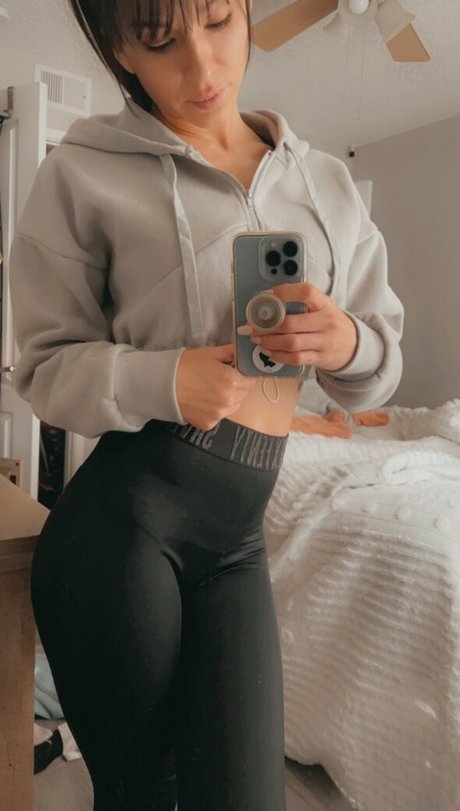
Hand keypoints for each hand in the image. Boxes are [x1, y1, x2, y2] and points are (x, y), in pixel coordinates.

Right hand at [176, 343, 256, 430]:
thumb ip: (230, 352)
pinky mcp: (208, 424)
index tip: (235, 372)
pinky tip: (202, 401)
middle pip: (243, 394)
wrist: (161, 385)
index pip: (250, 380)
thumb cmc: (184, 366)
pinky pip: (219, 416)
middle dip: (236, 387)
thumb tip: (242, 351)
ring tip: (210, 391)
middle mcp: (229, 399)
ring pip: (233, 406)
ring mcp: (219, 414)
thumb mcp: (209, 354)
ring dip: (228, 399)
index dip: (243, 375)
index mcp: (232, 380)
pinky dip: (214, 410)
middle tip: (219, 380)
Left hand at [238, 282, 358, 372]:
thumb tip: (270, 299)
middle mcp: (326, 321)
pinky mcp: (320, 357)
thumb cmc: (331, 323)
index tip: (267, 295)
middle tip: (254, 327)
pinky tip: (270, 352)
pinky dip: (279, 356)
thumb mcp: (323, 307)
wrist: (354, 345)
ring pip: (291, 343)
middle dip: (268, 326)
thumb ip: (303, 303)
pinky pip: (295, 358)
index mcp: (325, 304)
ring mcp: (324, 341)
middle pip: (291, 324)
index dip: (285, 292)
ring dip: (270, 342)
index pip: (306, 293)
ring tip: (259, 340)